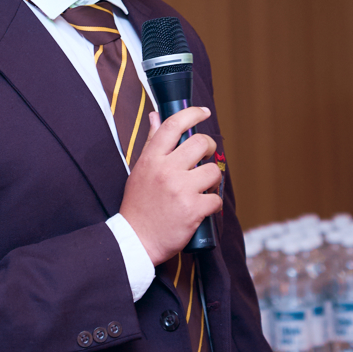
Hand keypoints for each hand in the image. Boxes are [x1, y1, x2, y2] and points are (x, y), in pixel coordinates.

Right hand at [119, 107, 222, 264]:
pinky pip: (216, 199)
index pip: (173, 125)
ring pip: (212, 171)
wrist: (136, 239)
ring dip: (211, 179)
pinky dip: (213, 204)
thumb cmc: (138, 204)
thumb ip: (152, 143)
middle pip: (200, 143)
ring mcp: (180, 190)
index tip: (202, 112)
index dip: (191, 113)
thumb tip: (155, 116)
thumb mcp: (140, 169)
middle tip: (206, 155)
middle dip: (210, 147)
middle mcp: (166, 170)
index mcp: (151, 159)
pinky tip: (202, 208)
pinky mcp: (193, 210)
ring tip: (202, 187)